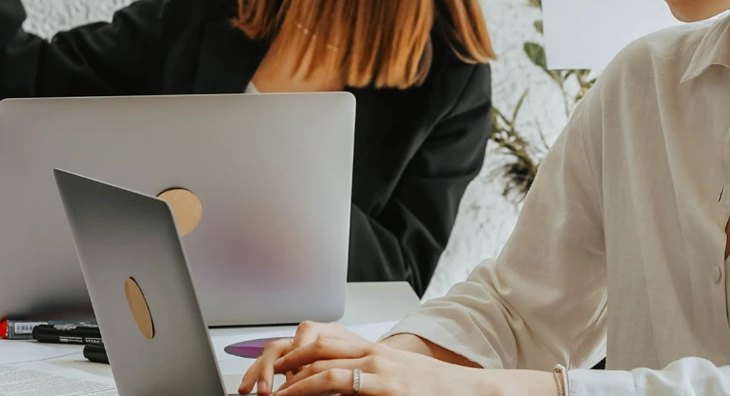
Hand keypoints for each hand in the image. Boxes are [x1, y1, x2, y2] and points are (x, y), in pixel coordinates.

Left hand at [241, 323, 499, 395]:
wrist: (475, 393)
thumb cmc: (437, 393)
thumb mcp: (395, 382)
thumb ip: (364, 383)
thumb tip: (335, 390)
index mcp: (372, 350)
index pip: (320, 339)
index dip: (288, 351)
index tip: (265, 369)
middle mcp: (372, 352)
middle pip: (312, 344)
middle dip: (277, 361)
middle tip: (254, 383)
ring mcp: (378, 366)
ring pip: (318, 361)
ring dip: (286, 378)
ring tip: (265, 393)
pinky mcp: (385, 384)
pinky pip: (336, 381)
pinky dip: (307, 388)